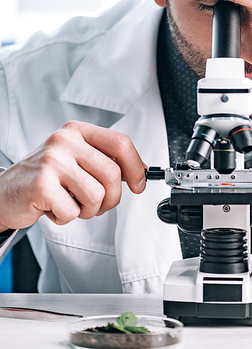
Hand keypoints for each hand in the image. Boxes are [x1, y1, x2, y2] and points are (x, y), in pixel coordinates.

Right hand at [0, 121, 146, 231]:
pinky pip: (72, 211)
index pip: (120, 143)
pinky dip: (65, 217)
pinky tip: (52, 207)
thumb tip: (141, 172)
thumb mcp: (75, 160)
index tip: (139, 184)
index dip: (135, 166)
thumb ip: (104, 161)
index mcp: (77, 131)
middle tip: (96, 205)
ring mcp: (52, 161)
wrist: (3, 192)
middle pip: (112, 174)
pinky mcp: (41, 185)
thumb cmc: (44, 178)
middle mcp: (64, 141)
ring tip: (69, 203)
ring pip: (96, 196)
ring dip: (87, 210)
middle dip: (111, 198)